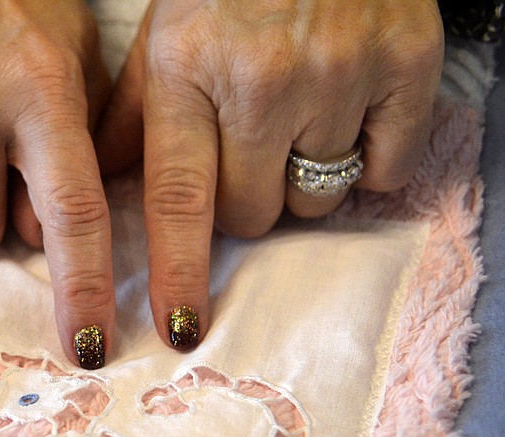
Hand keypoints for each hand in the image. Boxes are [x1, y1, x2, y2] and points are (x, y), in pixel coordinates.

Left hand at [95, 0, 443, 348]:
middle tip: (245, 148)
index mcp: (188, 70)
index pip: (179, 199)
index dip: (178, 273)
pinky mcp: (408, 67)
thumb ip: (130, 117)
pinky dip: (365, 157)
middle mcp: (262, 79)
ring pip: (314, 199)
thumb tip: (95, 192)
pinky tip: (347, 109)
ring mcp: (340, 73)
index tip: (179, 331)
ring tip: (295, 115)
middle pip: (250, 214)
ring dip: (299, 177)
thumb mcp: (164, 37)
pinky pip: (381, 170)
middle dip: (242, 200)